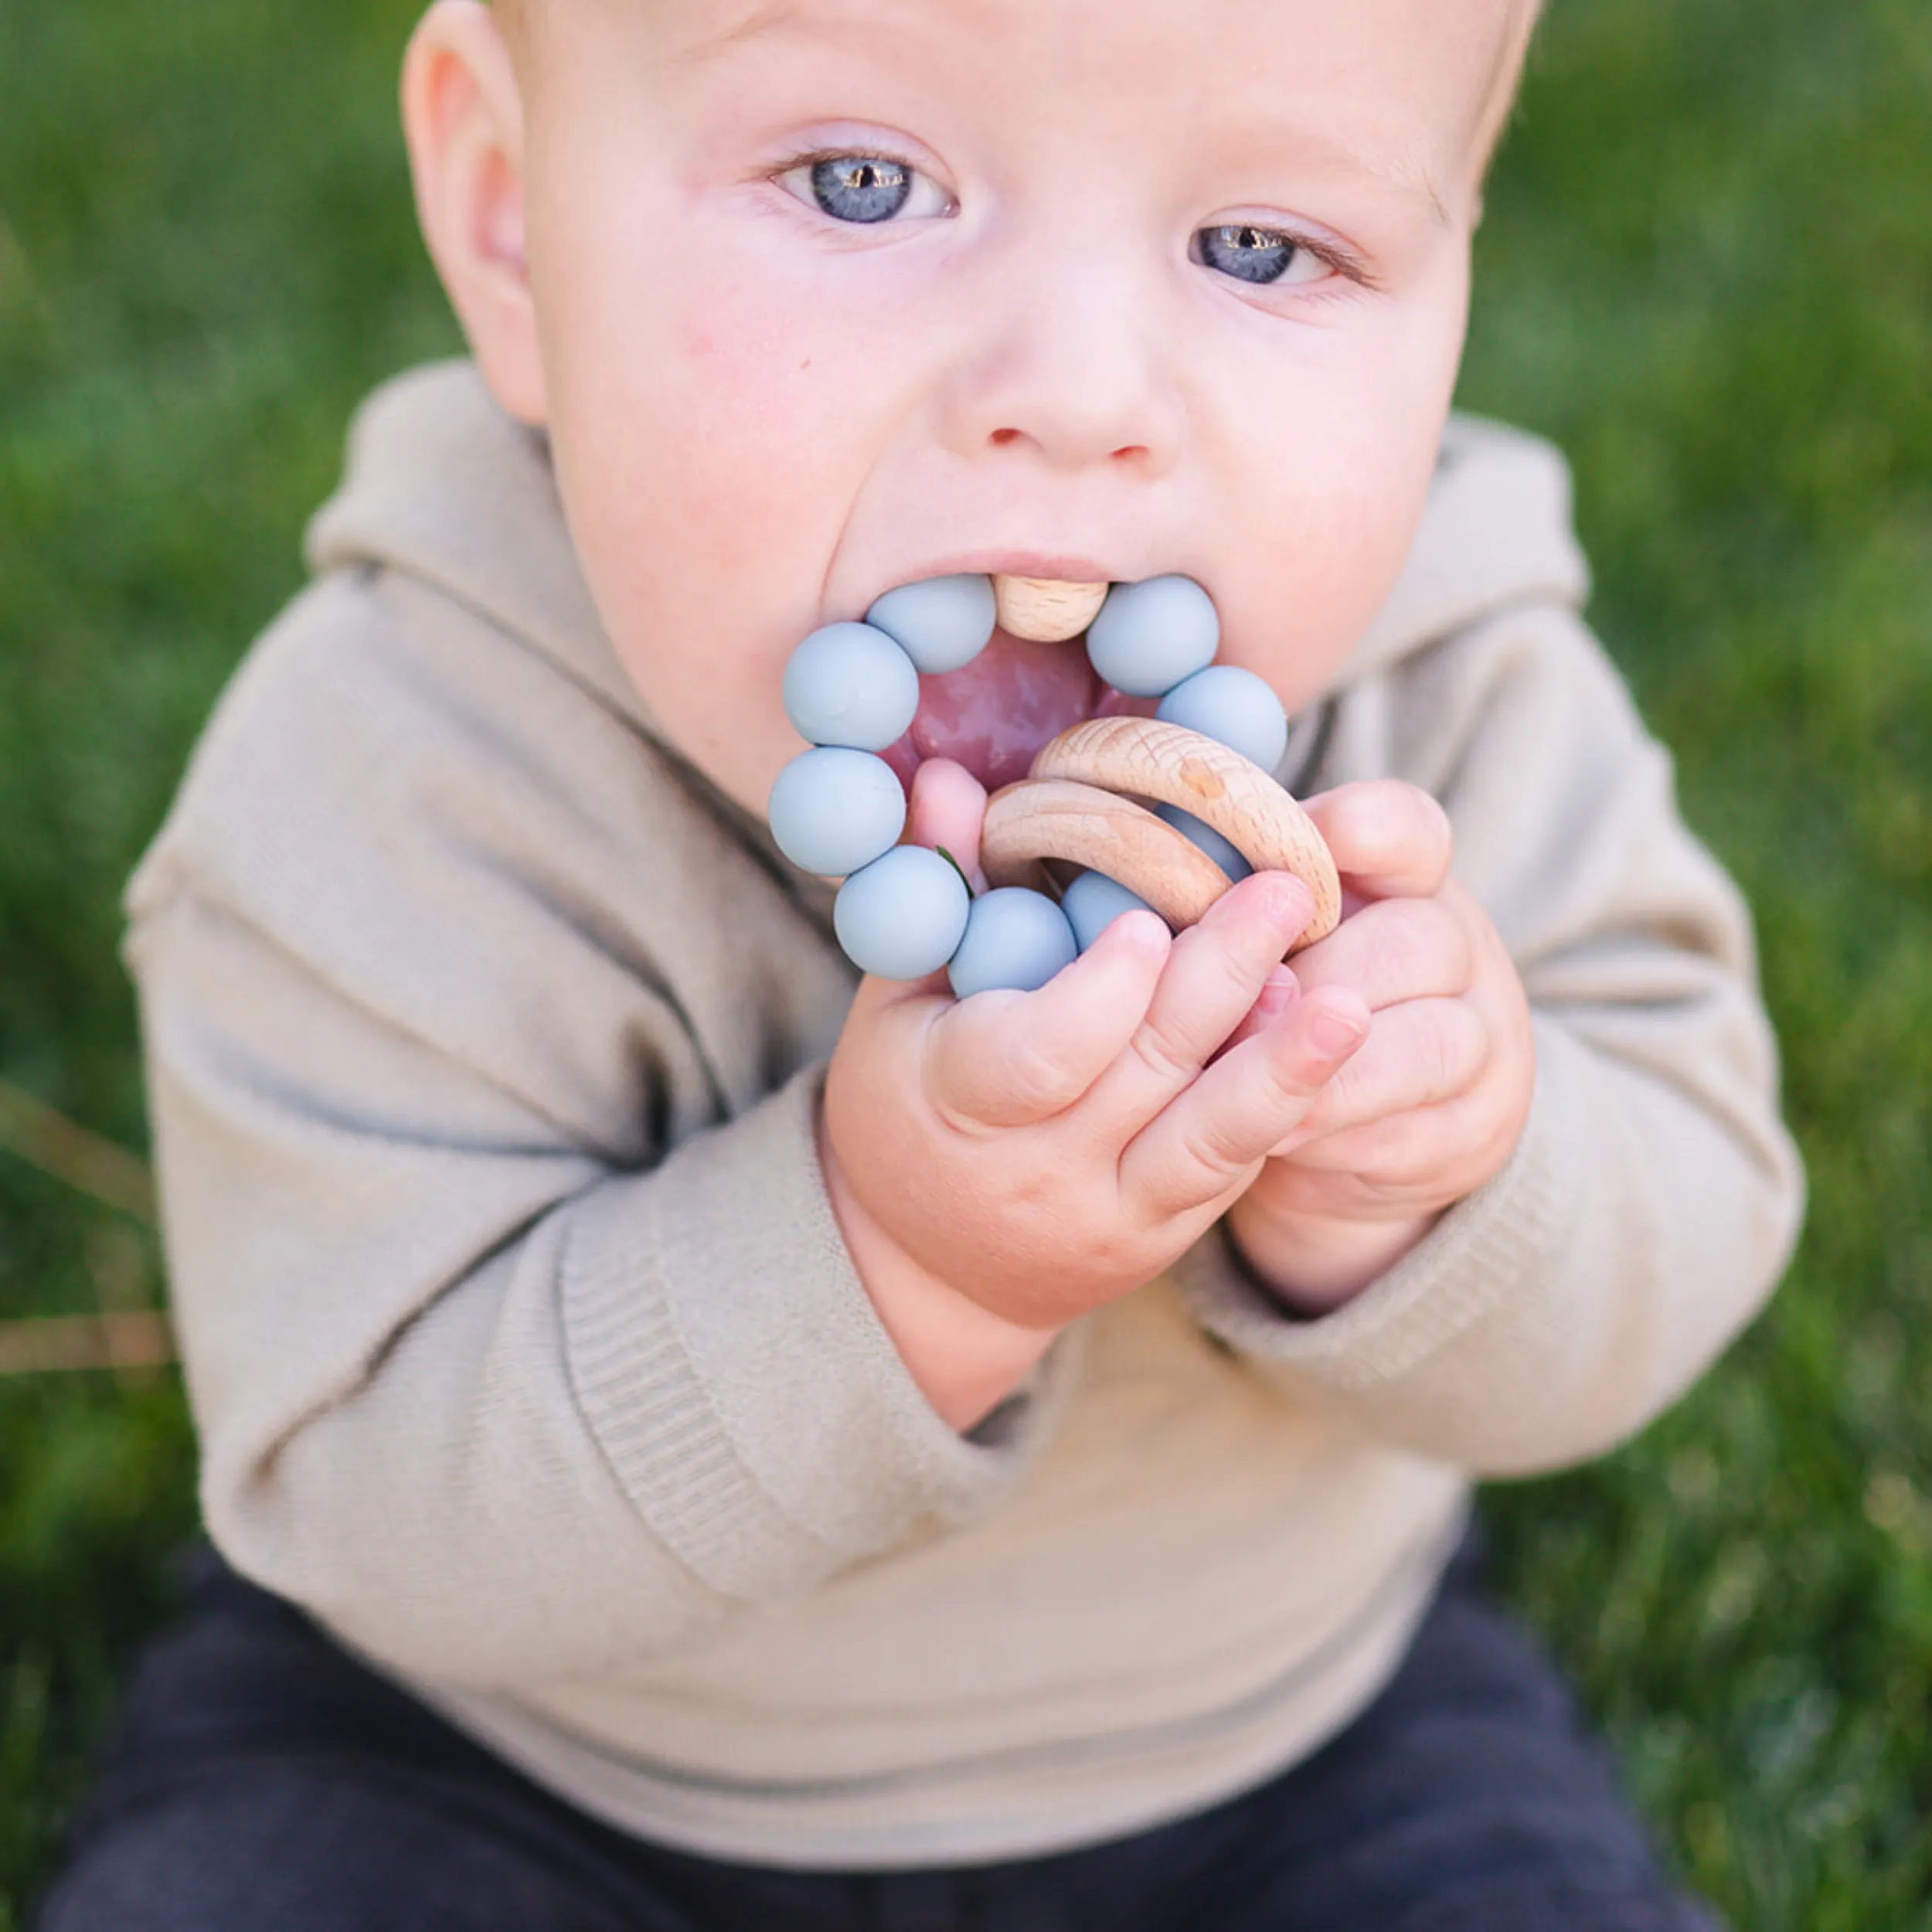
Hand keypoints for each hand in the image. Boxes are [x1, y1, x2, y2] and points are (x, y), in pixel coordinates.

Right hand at [820, 758, 1370, 1425]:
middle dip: (1219, 983)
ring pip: (1207, 1139)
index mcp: (955, 1104)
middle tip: (1283, 891)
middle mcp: (1036, 1171)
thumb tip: (946, 777)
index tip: (1148, 923)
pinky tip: (1323, 1042)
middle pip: (1144, 1076)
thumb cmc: (905, 1103)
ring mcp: (1108, 1213)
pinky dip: (1278, 1102)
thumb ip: (936, 896)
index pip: (1037, 1059)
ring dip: (1281, 1066)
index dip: (1099, 996)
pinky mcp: (1162, 1233)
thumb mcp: (896, 1004)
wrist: (930, 1269)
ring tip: (1347, 1001)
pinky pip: (1231, 1167)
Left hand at [1224, 780, 1536, 1313]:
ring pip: (1426, 1043)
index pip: (1406, 829)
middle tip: (1234, 1011)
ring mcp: (1482, 1042)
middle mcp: (1457, 948)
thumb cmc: (1284, 1008)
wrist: (1356, 1137)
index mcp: (1403, 879)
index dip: (1359, 828)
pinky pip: (1413, 1132)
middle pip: (1411, 941)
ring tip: (1239, 1086)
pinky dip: (1336, 1135)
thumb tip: (1149, 905)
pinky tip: (1274, 1140)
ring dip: (1321, 1067)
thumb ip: (1232, 914)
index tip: (1311, 840)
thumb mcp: (1265, 945)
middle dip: (1313, 980)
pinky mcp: (1474, 1131)